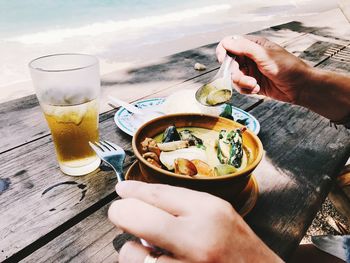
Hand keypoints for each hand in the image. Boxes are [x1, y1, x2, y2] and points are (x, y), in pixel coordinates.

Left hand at [108, 181, 281, 262]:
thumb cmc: (238, 246)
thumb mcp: (218, 212)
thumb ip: (182, 204)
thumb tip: (139, 198)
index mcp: (209, 212)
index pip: (158, 194)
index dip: (134, 190)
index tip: (121, 189)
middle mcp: (197, 240)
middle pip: (136, 217)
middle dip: (120, 213)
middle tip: (120, 214)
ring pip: (130, 254)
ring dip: (132, 248)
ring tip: (147, 247)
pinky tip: (156, 260)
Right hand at [216, 35, 311, 103]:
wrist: (300, 87)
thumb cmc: (287, 67)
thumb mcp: (264, 55)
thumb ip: (244, 48)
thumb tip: (226, 42)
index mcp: (253, 45)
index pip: (230, 44)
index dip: (223, 52)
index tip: (223, 61)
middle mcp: (249, 57)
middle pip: (230, 64)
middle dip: (236, 74)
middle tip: (247, 80)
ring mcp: (250, 70)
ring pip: (234, 77)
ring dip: (242, 84)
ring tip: (255, 86)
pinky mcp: (252, 83)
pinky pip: (240, 87)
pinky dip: (246, 90)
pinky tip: (257, 90)